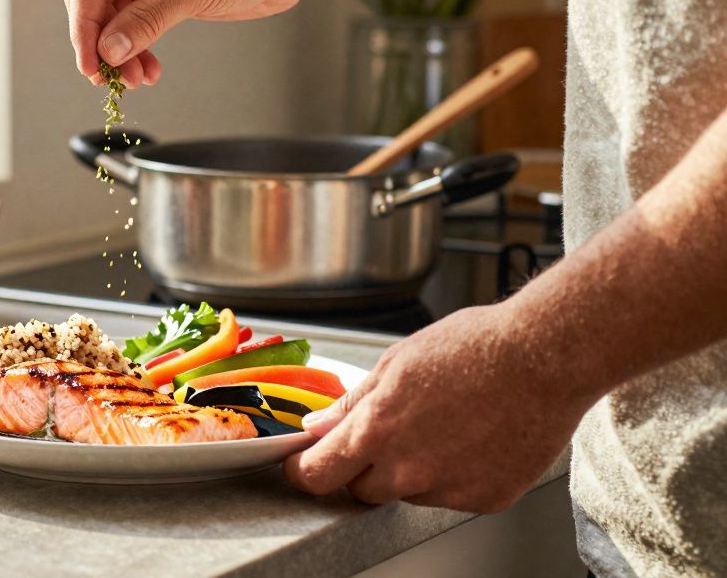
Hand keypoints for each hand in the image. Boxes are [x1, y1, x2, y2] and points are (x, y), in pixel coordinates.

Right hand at [63, 0, 306, 86]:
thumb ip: (147, 20)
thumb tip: (109, 50)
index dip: (83, 26)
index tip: (89, 62)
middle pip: (96, 2)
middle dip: (102, 43)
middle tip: (108, 77)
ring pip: (116, 19)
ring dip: (122, 52)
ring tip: (133, 78)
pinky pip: (138, 25)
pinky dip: (139, 49)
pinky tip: (147, 69)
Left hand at [283, 303, 596, 512]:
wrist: (545, 359)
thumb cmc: (475, 349)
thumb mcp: (395, 363)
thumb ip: (352, 404)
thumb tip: (318, 427)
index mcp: (377, 431)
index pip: (317, 475)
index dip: (304, 471)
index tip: (303, 464)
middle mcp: (408, 470)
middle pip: (361, 490)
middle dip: (363, 467)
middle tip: (391, 432)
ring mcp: (448, 489)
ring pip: (408, 492)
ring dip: (413, 470)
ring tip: (446, 424)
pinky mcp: (484, 499)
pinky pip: (451, 495)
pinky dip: (454, 474)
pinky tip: (473, 438)